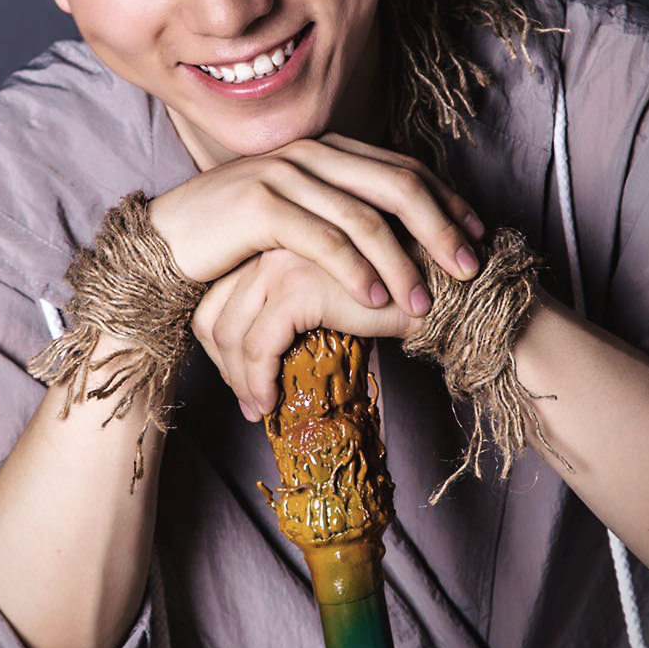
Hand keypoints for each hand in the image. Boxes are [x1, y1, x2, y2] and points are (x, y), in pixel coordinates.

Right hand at [149, 133, 483, 319]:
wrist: (166, 240)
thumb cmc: (236, 233)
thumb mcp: (297, 211)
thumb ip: (341, 208)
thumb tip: (398, 231)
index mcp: (327, 149)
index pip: (403, 168)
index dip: (446, 200)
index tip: (478, 234)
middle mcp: (311, 153)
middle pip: (397, 184)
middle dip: (440, 227)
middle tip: (469, 267)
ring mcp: (284, 174)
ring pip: (364, 216)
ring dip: (402, 260)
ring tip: (425, 299)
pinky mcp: (259, 206)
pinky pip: (322, 239)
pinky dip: (356, 270)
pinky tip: (376, 299)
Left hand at [192, 248, 413, 417]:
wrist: (436, 287)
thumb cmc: (389, 292)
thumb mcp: (326, 294)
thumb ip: (292, 306)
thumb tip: (261, 357)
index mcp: (269, 240)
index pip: (216, 295)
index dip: (221, 345)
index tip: (241, 376)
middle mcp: (266, 244)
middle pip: (212, 313)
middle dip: (223, 364)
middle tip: (247, 399)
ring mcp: (278, 263)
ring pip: (229, 332)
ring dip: (238, 379)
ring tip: (257, 408)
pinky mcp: (296, 288)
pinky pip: (258, 347)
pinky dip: (257, 382)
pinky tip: (269, 403)